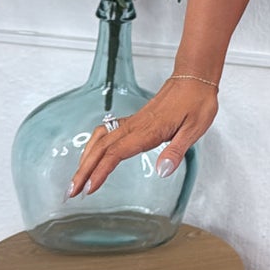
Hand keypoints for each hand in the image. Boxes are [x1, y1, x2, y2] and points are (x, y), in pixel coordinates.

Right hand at [66, 77, 218, 196]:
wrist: (194, 78)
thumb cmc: (197, 102)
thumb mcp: (194, 129)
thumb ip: (176, 151)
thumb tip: (162, 172)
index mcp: (148, 131)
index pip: (116, 154)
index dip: (100, 171)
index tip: (89, 188)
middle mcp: (135, 126)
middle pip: (101, 148)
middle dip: (83, 170)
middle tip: (71, 191)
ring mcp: (133, 121)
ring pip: (100, 139)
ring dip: (86, 158)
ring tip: (77, 178)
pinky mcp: (135, 119)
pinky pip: (107, 132)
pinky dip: (94, 146)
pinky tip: (91, 154)